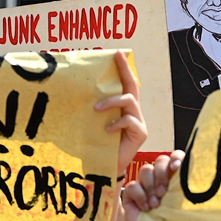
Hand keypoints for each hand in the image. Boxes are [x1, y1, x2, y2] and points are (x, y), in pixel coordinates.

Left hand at [94, 51, 146, 175]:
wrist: (105, 167)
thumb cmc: (99, 145)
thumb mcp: (95, 123)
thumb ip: (95, 109)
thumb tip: (79, 92)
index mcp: (124, 108)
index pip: (125, 84)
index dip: (123, 68)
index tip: (116, 53)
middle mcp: (134, 112)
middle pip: (133, 86)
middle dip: (125, 70)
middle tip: (116, 57)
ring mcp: (139, 122)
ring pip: (130, 101)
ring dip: (112, 101)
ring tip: (96, 108)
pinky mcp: (141, 133)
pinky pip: (129, 121)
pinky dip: (116, 123)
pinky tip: (106, 130)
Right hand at [122, 151, 183, 217]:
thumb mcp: (180, 204)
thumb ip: (183, 188)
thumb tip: (190, 176)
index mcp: (174, 177)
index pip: (175, 156)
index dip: (176, 157)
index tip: (176, 168)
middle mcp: (159, 177)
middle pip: (159, 160)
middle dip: (162, 174)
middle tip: (164, 192)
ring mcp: (144, 184)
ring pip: (145, 170)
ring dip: (151, 186)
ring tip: (155, 204)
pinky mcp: (131, 193)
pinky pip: (134, 185)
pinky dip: (140, 196)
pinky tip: (146, 208)